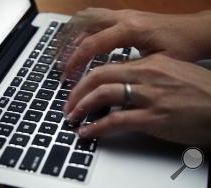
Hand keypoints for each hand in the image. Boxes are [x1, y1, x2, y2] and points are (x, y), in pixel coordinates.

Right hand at [60, 8, 210, 77]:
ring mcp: (123, 14)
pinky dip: (83, 28)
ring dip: (72, 33)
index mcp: (129, 29)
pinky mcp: (125, 16)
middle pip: (84, 23)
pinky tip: (78, 39)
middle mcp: (123, 17)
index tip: (66, 75)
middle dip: (67, 44)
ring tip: (62, 51)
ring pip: (88, 17)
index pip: (92, 44)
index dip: (76, 61)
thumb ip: (129, 68)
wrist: (195, 31)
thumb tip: (106, 78)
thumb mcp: (155, 63)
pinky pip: (96, 17)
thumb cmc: (181, 47)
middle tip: (59, 62)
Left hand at [63, 54, 210, 146]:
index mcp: (149, 64)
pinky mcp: (153, 119)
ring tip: (72, 117)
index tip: (78, 89)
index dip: (87, 79)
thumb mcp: (169, 73)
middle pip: (99, 77)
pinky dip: (97, 127)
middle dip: (77, 91)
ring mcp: (149, 97)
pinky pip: (116, 120)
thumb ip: (143, 76)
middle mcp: (146, 76)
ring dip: (82, 107)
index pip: (108, 67)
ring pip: (103, 95)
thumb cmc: (199, 91)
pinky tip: (87, 132)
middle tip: (67, 104)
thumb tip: (121, 84)